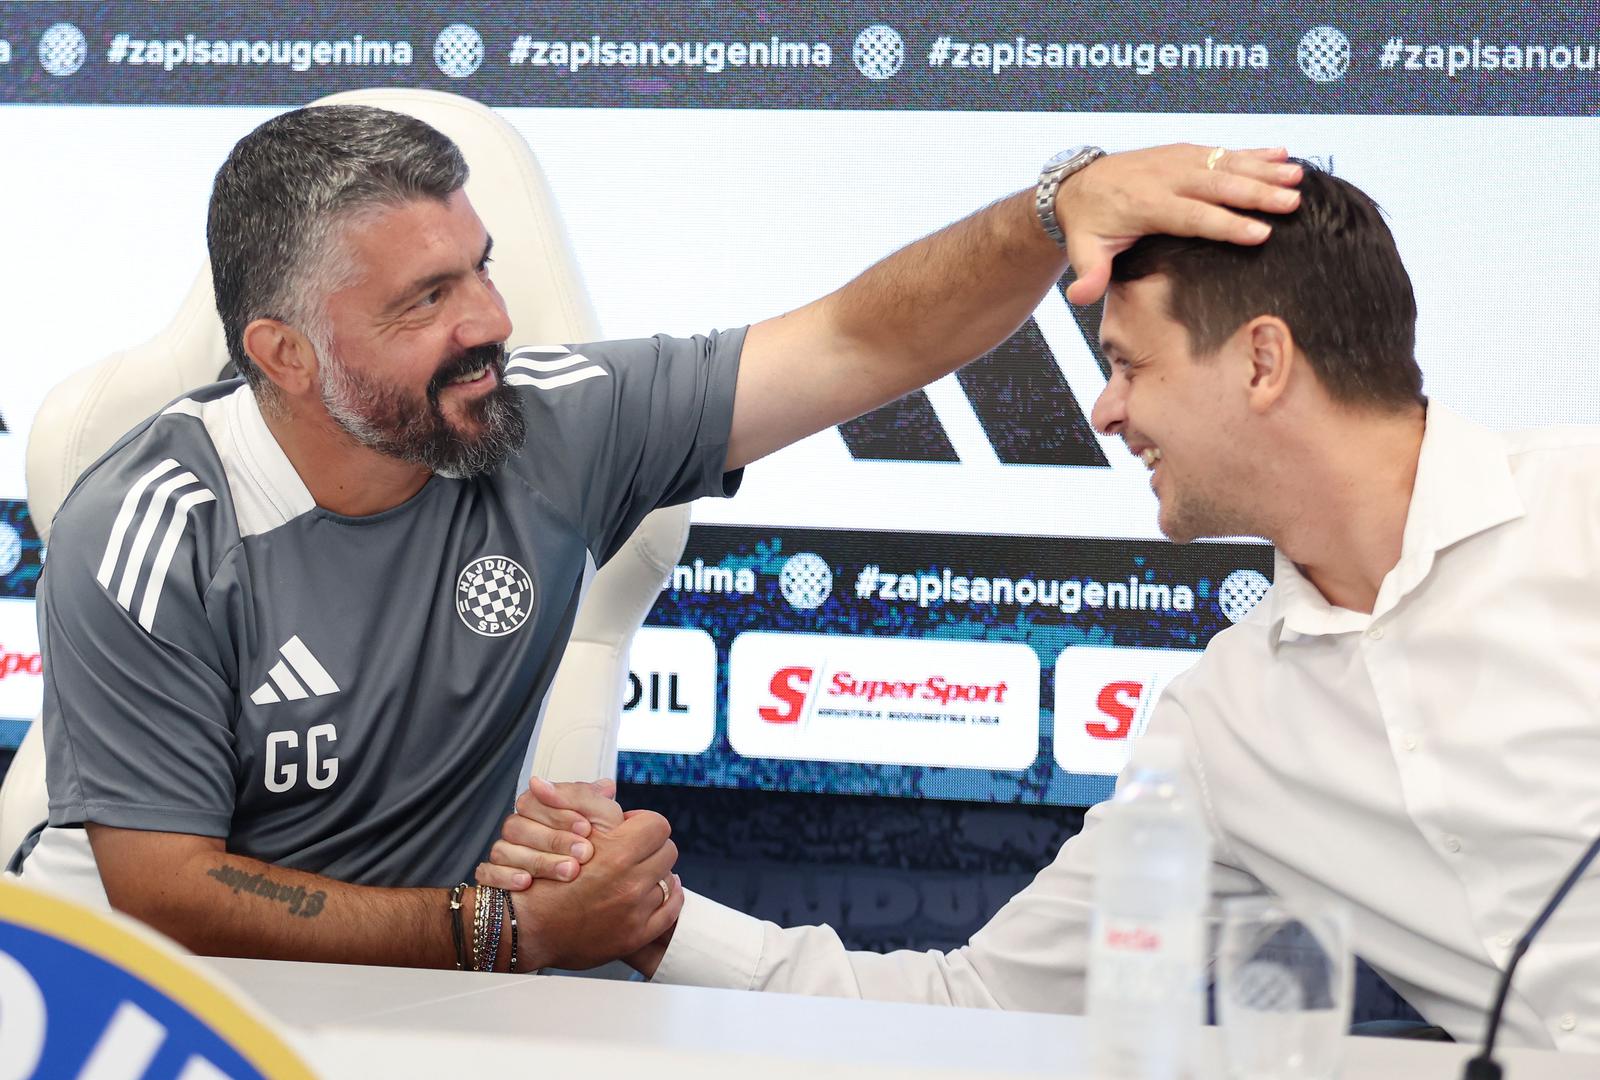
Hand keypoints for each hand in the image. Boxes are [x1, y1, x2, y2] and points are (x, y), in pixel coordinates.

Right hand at [477, 776, 625, 888]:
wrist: (601, 888)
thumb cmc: (600, 847)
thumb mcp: (602, 818)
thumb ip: (581, 795)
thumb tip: (544, 782)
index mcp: (540, 809)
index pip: (532, 802)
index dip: (558, 815)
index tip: (585, 828)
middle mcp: (519, 829)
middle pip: (517, 826)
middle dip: (553, 840)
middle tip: (583, 853)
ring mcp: (505, 853)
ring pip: (503, 850)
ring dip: (538, 861)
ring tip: (568, 871)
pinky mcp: (495, 877)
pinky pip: (488, 874)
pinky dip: (505, 877)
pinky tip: (526, 882)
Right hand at [506, 809, 682, 971]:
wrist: (525, 928)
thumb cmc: (540, 881)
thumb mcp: (560, 831)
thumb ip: (587, 803)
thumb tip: (607, 786)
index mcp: (617, 853)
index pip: (657, 825)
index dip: (642, 823)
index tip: (631, 828)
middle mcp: (630, 883)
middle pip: (667, 851)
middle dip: (650, 847)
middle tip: (633, 851)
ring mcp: (635, 912)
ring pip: (668, 880)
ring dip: (653, 874)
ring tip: (635, 874)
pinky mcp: (636, 935)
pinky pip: (671, 911)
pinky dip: (668, 898)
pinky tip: (653, 892)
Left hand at [1058, 145, 1302, 303]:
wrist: (1076, 186)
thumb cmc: (1087, 225)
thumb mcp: (1083, 251)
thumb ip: (1088, 274)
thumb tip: (1080, 296)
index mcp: (1145, 205)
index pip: (1192, 216)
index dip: (1226, 225)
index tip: (1260, 233)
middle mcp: (1165, 178)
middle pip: (1218, 186)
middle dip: (1257, 193)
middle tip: (1292, 202)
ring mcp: (1176, 160)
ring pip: (1226, 163)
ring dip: (1264, 168)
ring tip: (1298, 176)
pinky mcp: (1184, 152)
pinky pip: (1222, 150)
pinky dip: (1253, 151)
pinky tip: (1283, 153)